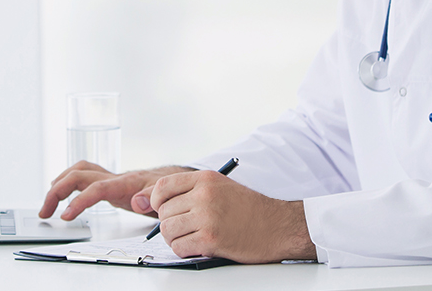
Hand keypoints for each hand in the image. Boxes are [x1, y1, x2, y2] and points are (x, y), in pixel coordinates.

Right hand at [38, 161, 193, 219]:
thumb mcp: (166, 195)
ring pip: (79, 172)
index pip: (96, 189)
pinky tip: (62, 193)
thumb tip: (137, 200)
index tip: (65, 216)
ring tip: (47, 204)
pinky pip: (85, 177)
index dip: (79, 201)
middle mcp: (115, 178)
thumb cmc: (170, 188)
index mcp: (126, 183)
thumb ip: (152, 196)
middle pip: (79, 176)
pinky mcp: (111, 182)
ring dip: (59, 184)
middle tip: (45, 212)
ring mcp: (111, 179)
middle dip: (57, 191)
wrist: (177, 180)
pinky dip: (69, 182)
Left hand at [150, 170, 316, 262]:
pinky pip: (179, 247)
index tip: (161, 209)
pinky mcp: (210, 239)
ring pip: (168, 230)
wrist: (276, 226)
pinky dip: (184, 251)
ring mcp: (207, 217)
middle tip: (184, 228)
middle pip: (164, 212)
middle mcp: (204, 195)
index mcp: (206, 179)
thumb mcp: (221, 187)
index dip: (156, 201)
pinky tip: (198, 247)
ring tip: (190, 238)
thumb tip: (155, 202)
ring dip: (175, 238)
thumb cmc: (249, 209)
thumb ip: (192, 191)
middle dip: (170, 223)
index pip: (163, 187)